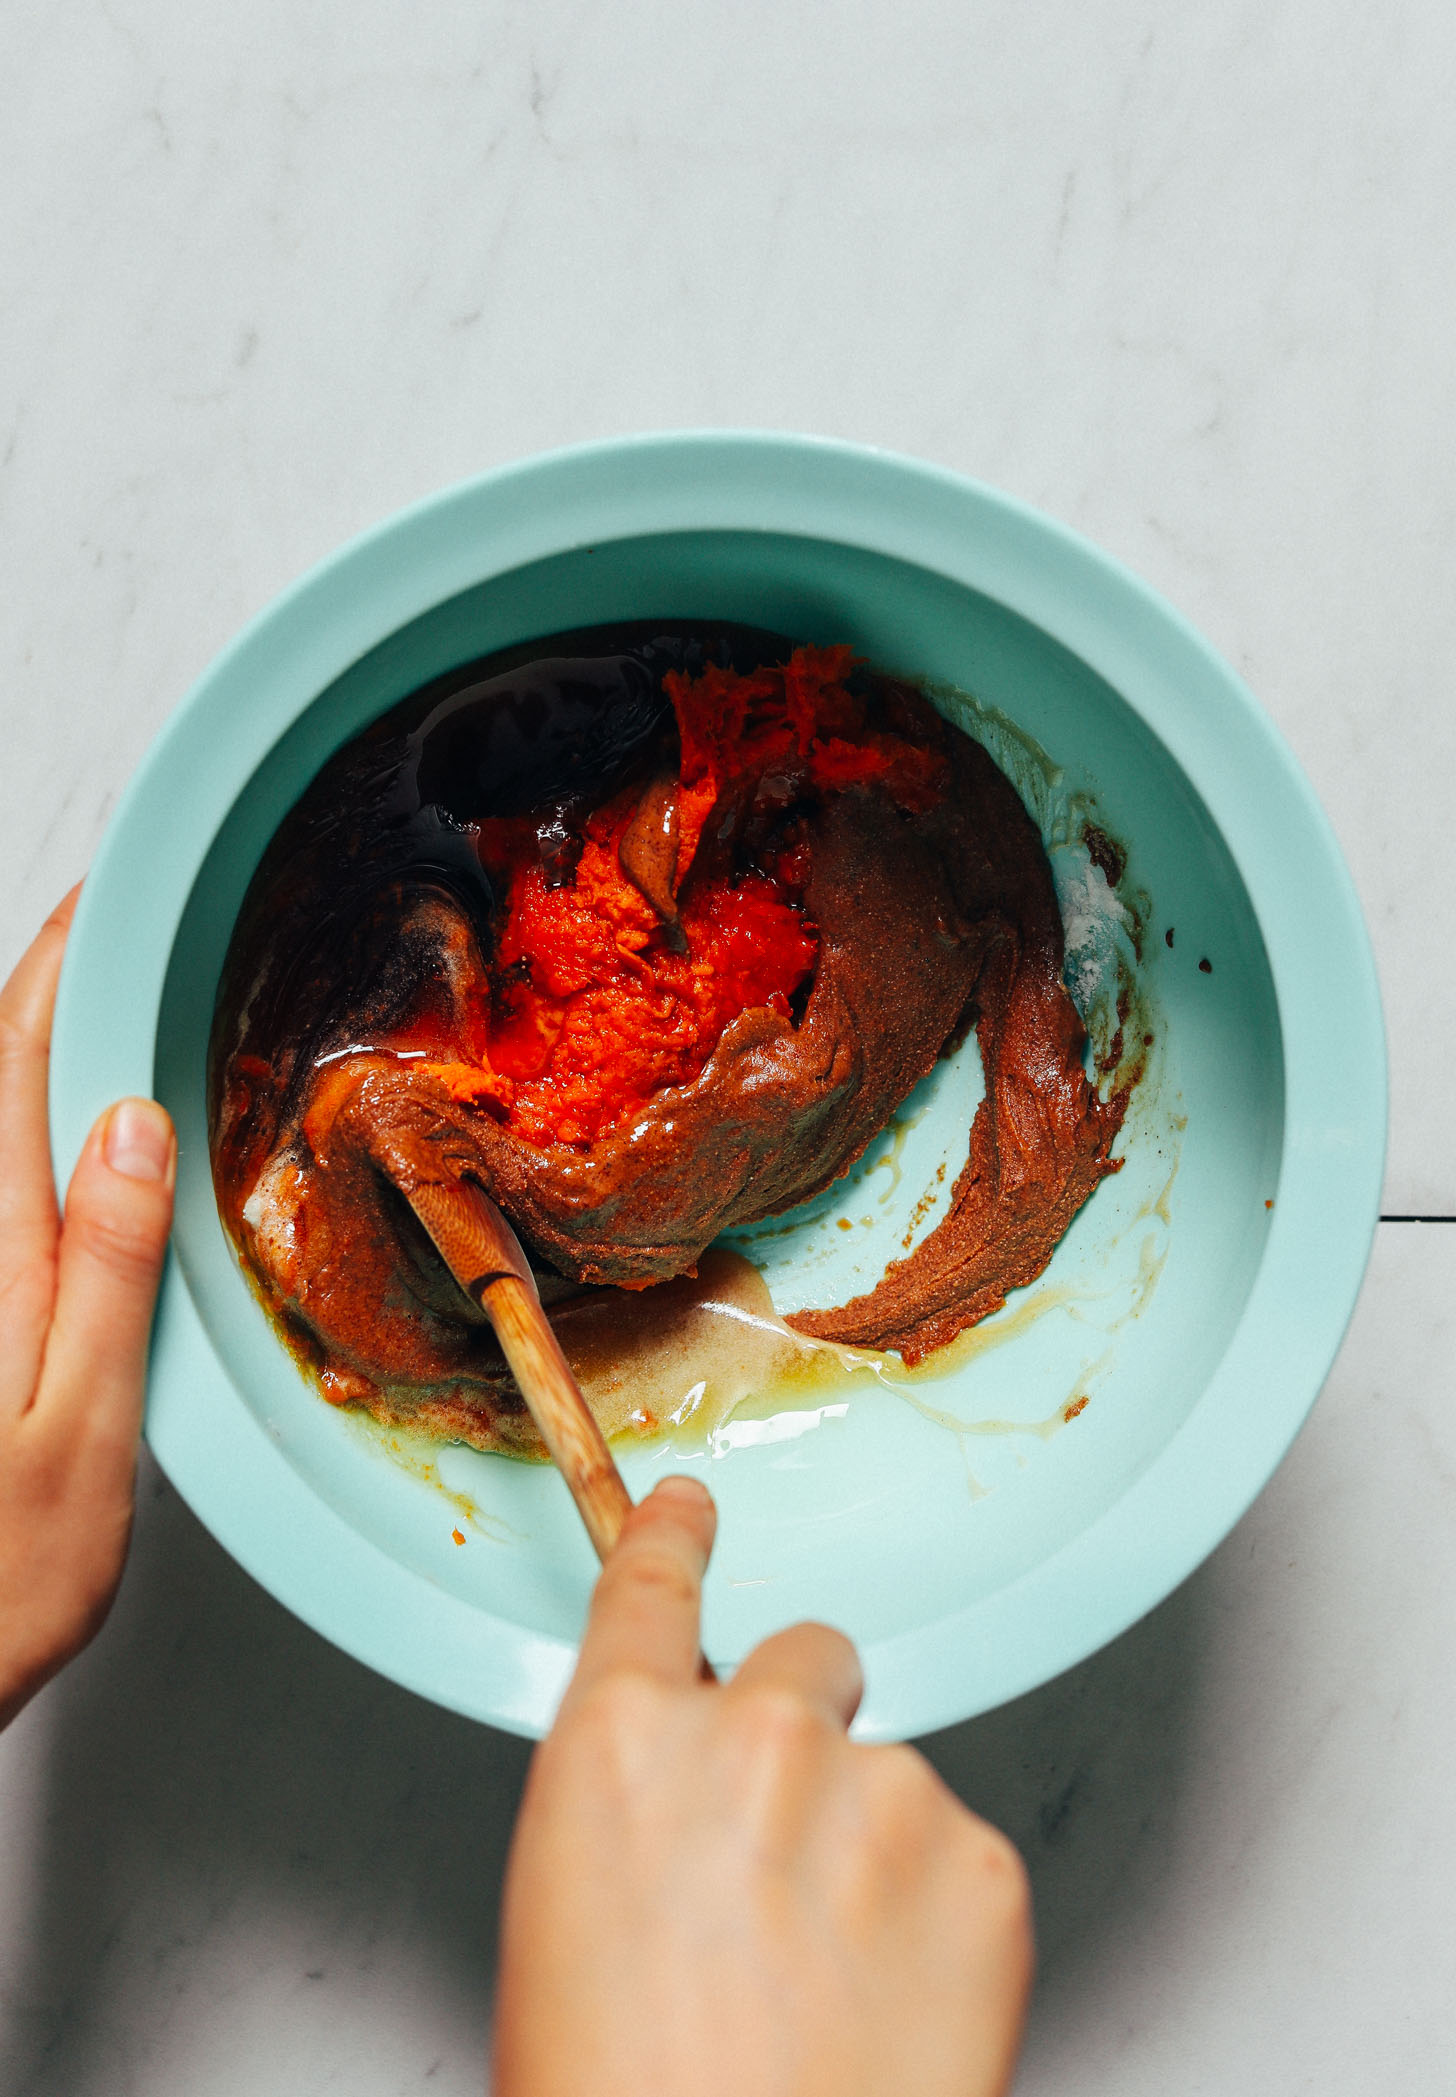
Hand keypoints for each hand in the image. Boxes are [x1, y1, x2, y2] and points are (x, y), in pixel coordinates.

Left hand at [0, 892, 175, 1730]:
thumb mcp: (78, 1430)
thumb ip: (105, 1268)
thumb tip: (130, 1121)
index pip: (14, 1062)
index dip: (58, 962)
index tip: (105, 893)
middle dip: (50, 980)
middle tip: (118, 920)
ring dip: (41, 1048)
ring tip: (108, 993)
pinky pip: (1, 1188)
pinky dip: (34, 1128)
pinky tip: (83, 1133)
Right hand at [494, 1476, 1031, 2096]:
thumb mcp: (570, 1923)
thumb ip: (641, 1812)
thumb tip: (692, 1799)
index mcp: (620, 1747)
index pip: (651, 1586)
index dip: (676, 1538)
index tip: (695, 1509)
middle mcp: (753, 1734)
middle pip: (806, 1658)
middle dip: (804, 1725)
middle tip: (796, 1853)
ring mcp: (879, 1789)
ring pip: (889, 1774)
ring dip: (872, 1848)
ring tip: (837, 1987)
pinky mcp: (982, 1861)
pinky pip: (960, 1852)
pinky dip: (938, 1917)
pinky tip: (895, 2009)